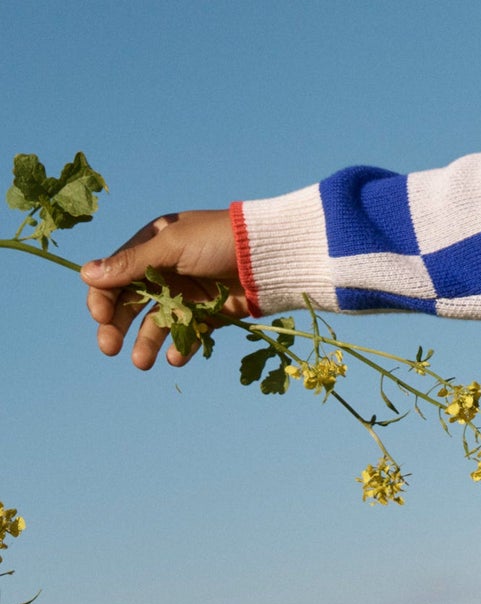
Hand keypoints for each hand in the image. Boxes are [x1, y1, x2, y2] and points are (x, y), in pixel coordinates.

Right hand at [80, 209, 247, 368]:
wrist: (272, 255)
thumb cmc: (221, 240)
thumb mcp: (173, 247)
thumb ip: (131, 264)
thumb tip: (85, 274)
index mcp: (153, 244)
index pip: (115, 274)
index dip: (103, 297)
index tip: (101, 317)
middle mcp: (166, 268)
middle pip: (129, 303)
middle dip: (116, 326)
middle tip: (110, 348)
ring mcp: (187, 291)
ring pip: (155, 323)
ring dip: (145, 343)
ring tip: (143, 362)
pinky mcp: (208, 312)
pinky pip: (186, 334)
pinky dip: (179, 347)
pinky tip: (177, 356)